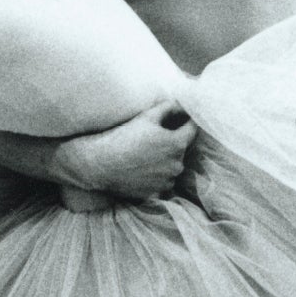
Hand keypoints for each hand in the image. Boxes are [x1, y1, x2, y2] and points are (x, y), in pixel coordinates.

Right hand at [54, 100, 195, 200]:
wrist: (102, 164)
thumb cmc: (124, 137)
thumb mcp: (147, 116)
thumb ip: (168, 107)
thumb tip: (180, 103)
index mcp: (177, 144)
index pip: (192, 129)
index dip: (187, 122)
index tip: (181, 118)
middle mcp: (177, 164)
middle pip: (181, 149)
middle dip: (172, 142)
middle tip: (154, 137)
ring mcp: (168, 181)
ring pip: (173, 166)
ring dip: (165, 160)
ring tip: (146, 155)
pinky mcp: (157, 192)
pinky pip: (163, 181)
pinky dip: (157, 175)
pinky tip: (142, 169)